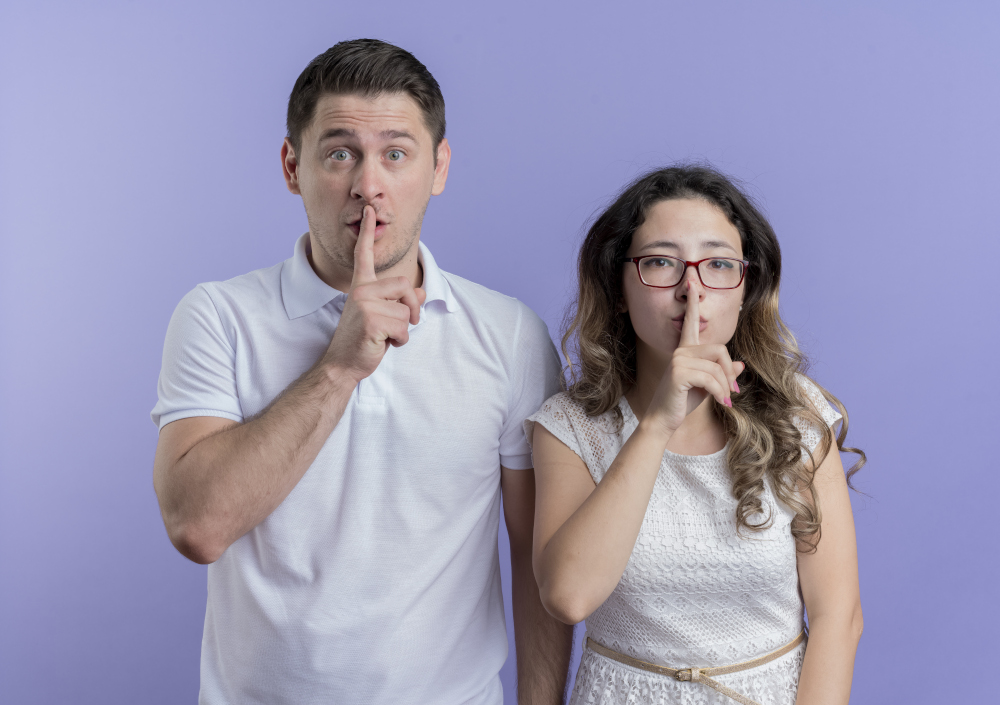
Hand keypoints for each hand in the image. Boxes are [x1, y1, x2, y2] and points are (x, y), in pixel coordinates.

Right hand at [321, 205, 426, 382]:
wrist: (343, 364)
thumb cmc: (363, 340)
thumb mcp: (384, 318)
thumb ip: (401, 303)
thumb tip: (422, 294)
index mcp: (361, 287)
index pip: (365, 255)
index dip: (367, 233)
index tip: (370, 210)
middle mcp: (361, 291)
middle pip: (405, 284)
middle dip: (412, 307)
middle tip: (404, 324)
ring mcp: (364, 304)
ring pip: (406, 310)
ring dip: (403, 329)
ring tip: (384, 336)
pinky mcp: (371, 320)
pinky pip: (403, 327)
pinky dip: (400, 341)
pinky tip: (383, 344)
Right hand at [644, 281, 744, 434]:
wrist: (664, 419)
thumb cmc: (683, 401)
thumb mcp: (708, 386)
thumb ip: (723, 373)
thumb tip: (741, 365)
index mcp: (685, 350)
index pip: (691, 322)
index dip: (692, 302)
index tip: (691, 283)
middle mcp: (680, 351)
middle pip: (720, 349)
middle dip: (729, 372)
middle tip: (733, 392)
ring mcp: (678, 360)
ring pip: (718, 367)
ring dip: (725, 387)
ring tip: (724, 401)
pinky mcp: (679, 373)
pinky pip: (711, 378)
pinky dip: (720, 392)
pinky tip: (721, 403)